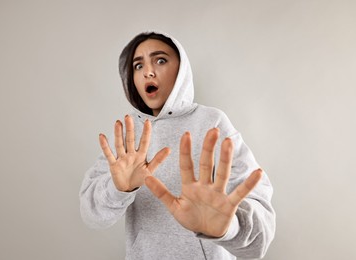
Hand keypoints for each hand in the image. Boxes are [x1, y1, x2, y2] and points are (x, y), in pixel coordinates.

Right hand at [99, 115, 169, 191]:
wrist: (128, 189)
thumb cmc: (140, 178)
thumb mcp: (150, 170)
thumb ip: (158, 159)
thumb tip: (169, 148)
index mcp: (141, 155)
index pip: (144, 142)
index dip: (146, 132)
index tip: (147, 121)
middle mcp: (131, 154)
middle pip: (130, 140)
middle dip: (129, 129)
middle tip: (128, 116)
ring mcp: (122, 158)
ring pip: (120, 144)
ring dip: (118, 134)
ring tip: (117, 123)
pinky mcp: (114, 165)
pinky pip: (109, 154)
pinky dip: (105, 146)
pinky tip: (102, 136)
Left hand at [145, 128, 262, 236]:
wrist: (207, 232)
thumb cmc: (191, 217)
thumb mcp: (173, 206)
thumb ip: (161, 192)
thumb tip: (145, 178)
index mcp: (190, 186)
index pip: (187, 165)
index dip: (186, 151)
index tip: (185, 134)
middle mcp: (205, 186)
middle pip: (207, 164)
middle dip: (208, 148)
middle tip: (212, 131)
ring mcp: (218, 194)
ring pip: (222, 174)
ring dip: (226, 159)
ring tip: (228, 142)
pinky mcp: (229, 204)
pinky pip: (240, 193)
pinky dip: (248, 184)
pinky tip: (257, 172)